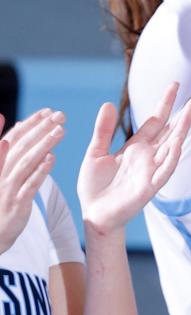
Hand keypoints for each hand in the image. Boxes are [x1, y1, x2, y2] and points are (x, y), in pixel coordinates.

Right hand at [0, 109, 64, 252]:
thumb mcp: (0, 171)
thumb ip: (5, 149)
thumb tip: (10, 121)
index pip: (15, 137)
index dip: (31, 123)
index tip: (48, 111)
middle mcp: (1, 171)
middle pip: (22, 145)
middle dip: (41, 128)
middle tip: (60, 115)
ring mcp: (8, 187)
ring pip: (27, 161)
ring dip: (43, 144)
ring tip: (60, 131)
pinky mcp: (17, 202)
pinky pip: (29, 184)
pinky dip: (40, 171)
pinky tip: (52, 158)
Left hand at [78, 83, 190, 235]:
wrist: (95, 214)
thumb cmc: (96, 187)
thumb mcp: (95, 152)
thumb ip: (103, 130)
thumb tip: (108, 104)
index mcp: (136, 147)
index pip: (156, 121)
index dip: (165, 103)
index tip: (175, 85)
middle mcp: (148, 156)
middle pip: (171, 130)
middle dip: (185, 113)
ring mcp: (151, 171)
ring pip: (172, 147)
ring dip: (182, 130)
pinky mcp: (149, 187)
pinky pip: (164, 171)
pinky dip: (171, 159)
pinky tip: (178, 145)